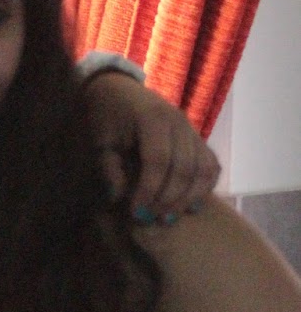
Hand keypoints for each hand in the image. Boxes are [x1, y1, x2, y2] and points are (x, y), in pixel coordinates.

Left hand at [83, 69, 219, 219]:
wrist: (120, 91)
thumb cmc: (107, 117)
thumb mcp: (101, 141)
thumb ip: (109, 169)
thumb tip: (120, 199)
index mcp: (152, 119)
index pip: (158, 160)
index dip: (149, 190)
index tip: (136, 212)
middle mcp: (179, 123)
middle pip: (184, 168)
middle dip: (168, 199)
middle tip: (150, 220)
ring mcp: (192, 130)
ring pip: (203, 169)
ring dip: (188, 198)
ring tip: (168, 219)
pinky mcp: (198, 139)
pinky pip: (211, 165)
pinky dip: (204, 187)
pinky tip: (190, 206)